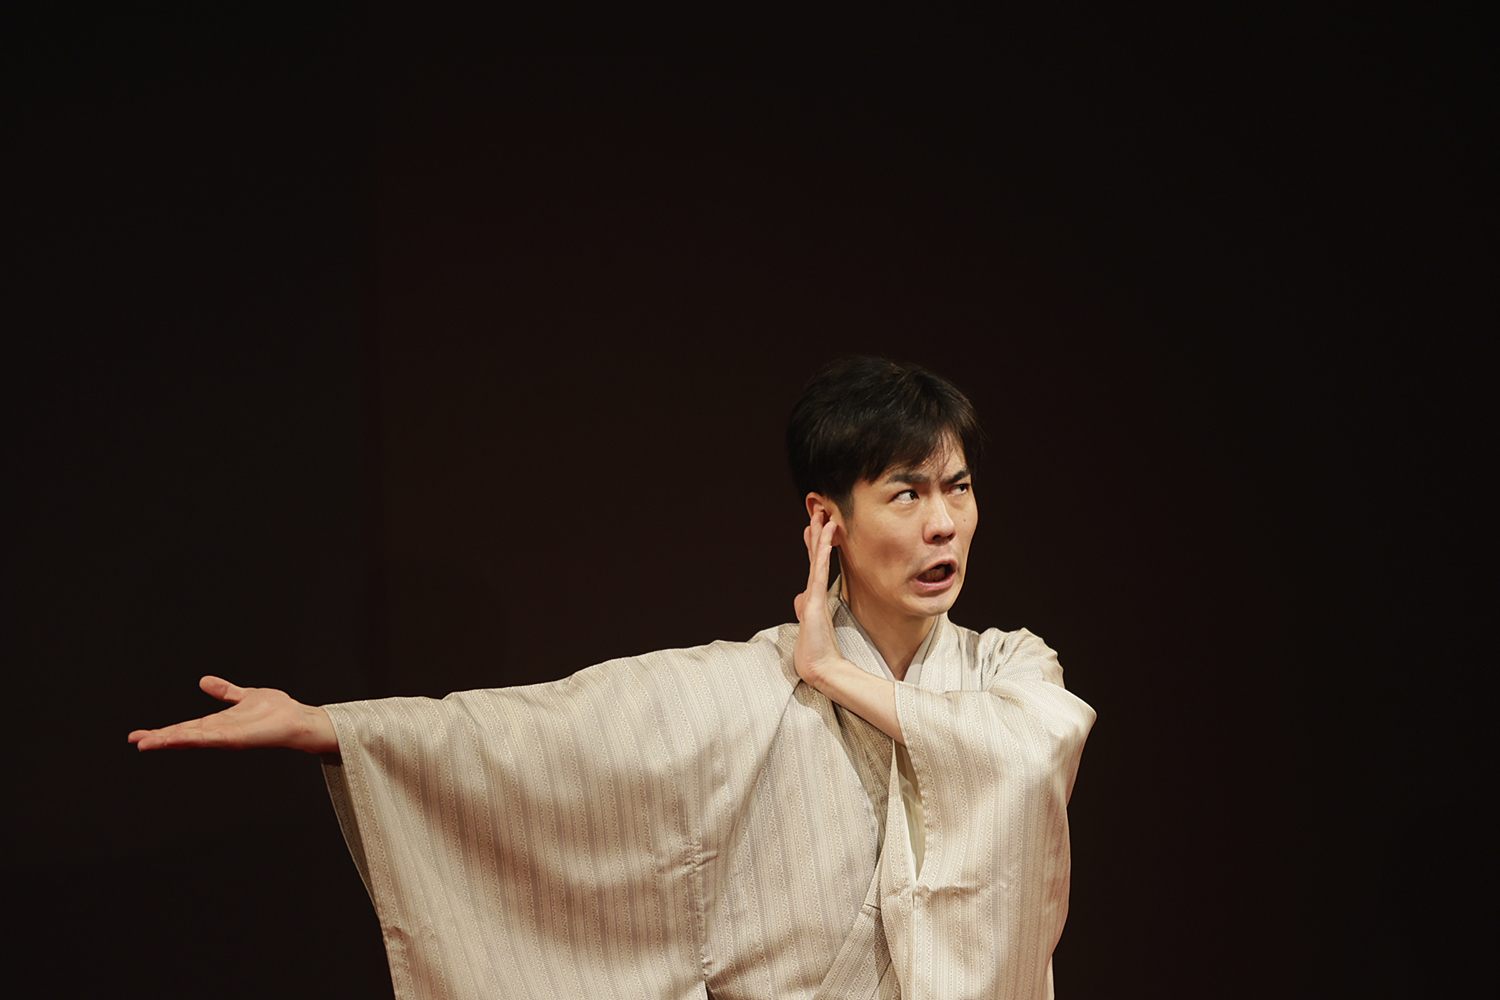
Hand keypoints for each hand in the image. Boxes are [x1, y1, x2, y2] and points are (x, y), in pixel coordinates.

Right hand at [128, 675, 338, 753]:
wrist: (298, 718)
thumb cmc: (275, 710)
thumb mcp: (243, 696)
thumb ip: (224, 691)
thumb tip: (204, 681)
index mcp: (218, 723)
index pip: (185, 727)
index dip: (164, 730)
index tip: (140, 735)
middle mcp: (219, 732)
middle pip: (184, 735)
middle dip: (160, 739)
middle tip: (136, 741)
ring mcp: (227, 737)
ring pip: (193, 738)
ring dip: (171, 740)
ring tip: (148, 743)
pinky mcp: (238, 738)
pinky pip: (212, 738)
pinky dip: (193, 738)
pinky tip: (176, 738)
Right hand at [792, 509, 904, 742]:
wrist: (821, 670)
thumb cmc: (823, 653)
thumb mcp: (821, 628)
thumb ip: (816, 612)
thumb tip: (806, 598)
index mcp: (815, 599)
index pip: (816, 565)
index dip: (816, 545)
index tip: (819, 525)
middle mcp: (811, 593)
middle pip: (813, 556)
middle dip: (814, 532)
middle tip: (816, 509)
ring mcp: (811, 596)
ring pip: (815, 559)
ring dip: (818, 535)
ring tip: (822, 514)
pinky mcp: (814, 602)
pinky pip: (819, 571)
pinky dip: (822, 552)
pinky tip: (826, 537)